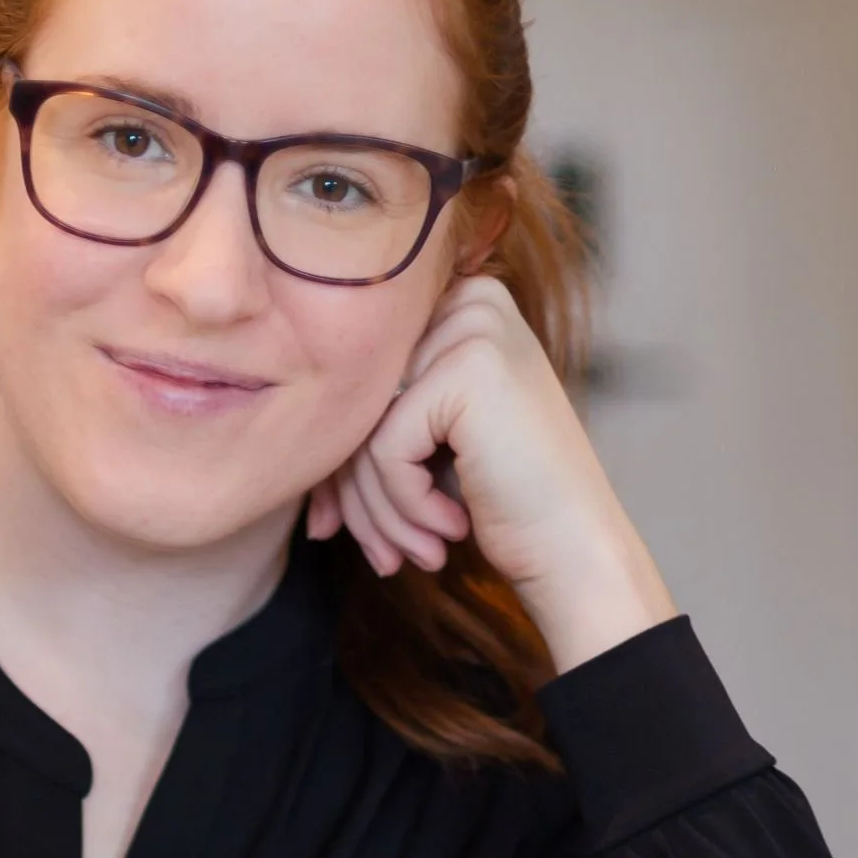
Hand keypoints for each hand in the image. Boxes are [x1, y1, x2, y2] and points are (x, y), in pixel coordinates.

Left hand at [306, 273, 677, 673]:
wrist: (575, 548)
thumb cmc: (505, 502)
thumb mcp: (428, 444)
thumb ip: (370, 420)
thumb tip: (283, 453)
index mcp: (459, 305)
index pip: (359, 379)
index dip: (336, 461)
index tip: (336, 527)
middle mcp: (470, 302)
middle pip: (357, 400)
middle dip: (353, 494)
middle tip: (381, 555)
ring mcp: (473, 329)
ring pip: (363, 427)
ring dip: (378, 510)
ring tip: (413, 552)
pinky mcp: (468, 369)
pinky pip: (385, 447)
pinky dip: (405, 504)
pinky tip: (448, 529)